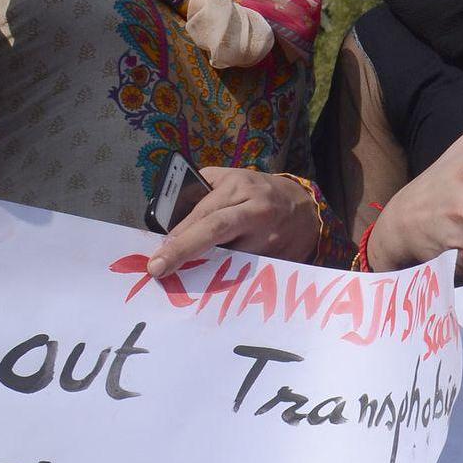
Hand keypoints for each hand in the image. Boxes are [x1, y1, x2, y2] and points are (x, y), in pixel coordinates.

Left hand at [145, 167, 323, 275]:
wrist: (305, 207)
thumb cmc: (258, 191)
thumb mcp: (231, 179)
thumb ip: (200, 191)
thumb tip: (167, 218)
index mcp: (239, 188)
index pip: (203, 214)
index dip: (178, 236)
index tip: (157, 256)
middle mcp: (255, 211)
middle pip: (216, 231)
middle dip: (184, 250)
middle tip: (158, 269)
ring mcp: (270, 237)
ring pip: (231, 258)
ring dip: (205, 270)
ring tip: (187, 280)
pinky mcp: (280, 257)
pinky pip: (248, 271)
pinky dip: (228, 278)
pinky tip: (216, 283)